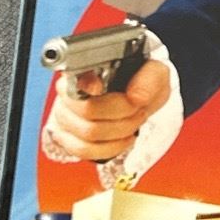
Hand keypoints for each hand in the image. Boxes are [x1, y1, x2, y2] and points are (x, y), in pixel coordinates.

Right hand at [43, 57, 172, 162]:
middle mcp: (67, 92)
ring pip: (87, 134)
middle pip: (86, 111)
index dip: (86, 85)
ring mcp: (65, 117)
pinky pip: (84, 150)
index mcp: (84, 69)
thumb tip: (136, 98)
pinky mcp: (69, 139)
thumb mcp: (154, 73)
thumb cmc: (142, 81)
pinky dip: (111, 147)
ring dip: (120, 131)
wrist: (140, 98)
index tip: (101, 88)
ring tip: (134, 121)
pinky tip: (125, 138)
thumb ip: (148, 80)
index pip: (75, 79)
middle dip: (121, 114)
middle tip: (138, 108)